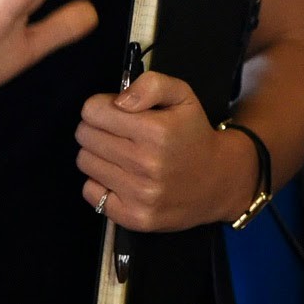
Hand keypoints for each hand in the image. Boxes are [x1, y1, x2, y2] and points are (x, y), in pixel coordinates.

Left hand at [75, 70, 231, 231]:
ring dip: (96, 153)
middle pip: (85, 135)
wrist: (219, 182)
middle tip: (116, 132)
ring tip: (118, 153)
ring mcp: (140, 195)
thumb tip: (119, 102)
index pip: (93, 111)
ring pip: (84, 161)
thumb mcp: (181, 95)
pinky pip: (90, 192)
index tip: (115, 112)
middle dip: (95, 127)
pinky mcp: (135, 218)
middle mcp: (146, 165)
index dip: (100, 106)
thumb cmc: (193, 134)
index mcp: (156, 131)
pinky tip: (119, 176)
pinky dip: (99, 182)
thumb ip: (150, 85)